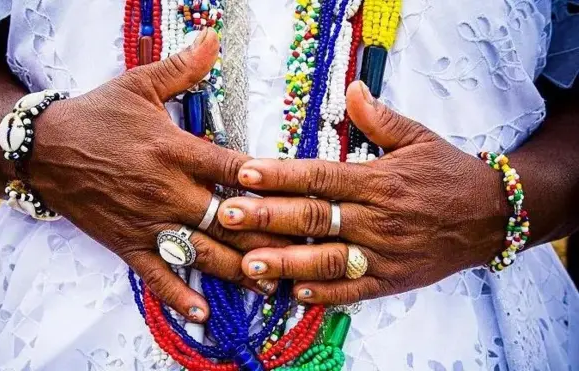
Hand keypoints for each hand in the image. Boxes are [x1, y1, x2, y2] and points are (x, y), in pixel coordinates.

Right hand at [28, 29, 286, 320]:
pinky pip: (156, 275)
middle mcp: (167, 190)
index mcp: (175, 150)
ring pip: (202, 251)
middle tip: (305, 250)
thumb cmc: (95, 116)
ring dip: (239, 269)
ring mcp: (148, 221)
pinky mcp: (128, 242)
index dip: (269, 182)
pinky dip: (179, 295)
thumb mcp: (138, 85)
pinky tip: (204, 314)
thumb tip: (212, 38)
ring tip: (272, 283)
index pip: (233, 169)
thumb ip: (181, 68)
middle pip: (229, 218)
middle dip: (268, 235)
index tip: (301, 195)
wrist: (44, 148)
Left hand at [216, 80, 508, 304]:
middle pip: (314, 218)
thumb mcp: (419, 138)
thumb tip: (352, 89)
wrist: (493, 216)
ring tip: (249, 263)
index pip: (319, 177)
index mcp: (378, 181)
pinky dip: (325, 294)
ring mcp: (384, 253)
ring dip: (287, 262)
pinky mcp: (393, 279)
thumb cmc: (449, 174)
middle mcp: (377, 218)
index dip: (280, 175)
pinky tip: (294, 293)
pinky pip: (354, 290)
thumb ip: (380, 118)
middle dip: (267, 217)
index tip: (244, 173)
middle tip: (226, 216)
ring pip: (327, 259)